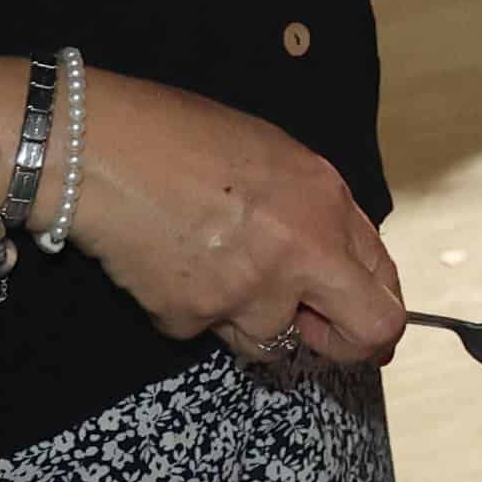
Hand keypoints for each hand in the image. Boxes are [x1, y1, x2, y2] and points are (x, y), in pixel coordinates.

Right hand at [66, 68, 410, 370]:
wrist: (98, 148)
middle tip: (313, 331)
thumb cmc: (181, 137)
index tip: (364, 330)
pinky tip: (169, 263)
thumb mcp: (277, 156)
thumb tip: (341, 264)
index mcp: (326, 207)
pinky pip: (204, 332)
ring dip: (249, 320)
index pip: (383, 286)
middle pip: (360, 336)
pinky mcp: (192, 318)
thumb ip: (318, 214)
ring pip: (268, 340)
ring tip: (212, 266)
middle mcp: (299, 255)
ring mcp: (246, 292)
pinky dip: (191, 309)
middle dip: (343, 344)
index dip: (374, 311)